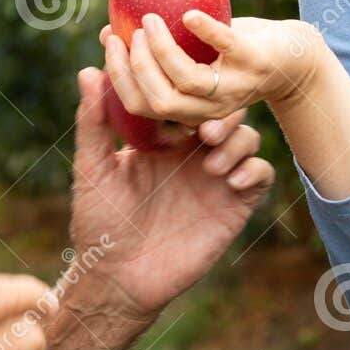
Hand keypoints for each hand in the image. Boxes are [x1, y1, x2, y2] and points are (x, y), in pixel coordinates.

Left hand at [65, 62, 273, 320]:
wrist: (119, 279)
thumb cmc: (99, 223)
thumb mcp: (93, 168)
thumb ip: (94, 121)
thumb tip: (89, 69)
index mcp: (162, 139)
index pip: (189, 99)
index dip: (191, 90)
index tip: (182, 91)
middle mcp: (192, 153)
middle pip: (225, 112)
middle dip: (222, 113)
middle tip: (204, 132)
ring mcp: (216, 178)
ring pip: (248, 138)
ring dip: (237, 141)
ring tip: (212, 164)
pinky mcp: (233, 205)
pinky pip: (261, 174)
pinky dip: (253, 170)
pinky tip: (229, 182)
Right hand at [103, 10, 325, 124]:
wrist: (290, 54)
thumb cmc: (232, 52)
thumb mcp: (193, 55)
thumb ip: (157, 49)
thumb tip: (108, 31)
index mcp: (189, 108)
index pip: (141, 105)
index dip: (119, 77)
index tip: (110, 42)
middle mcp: (210, 107)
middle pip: (160, 100)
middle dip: (136, 67)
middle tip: (130, 32)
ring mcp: (234, 86)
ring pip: (188, 80)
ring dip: (162, 49)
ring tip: (151, 19)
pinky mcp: (255, 62)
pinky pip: (227, 47)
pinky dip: (206, 30)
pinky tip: (189, 16)